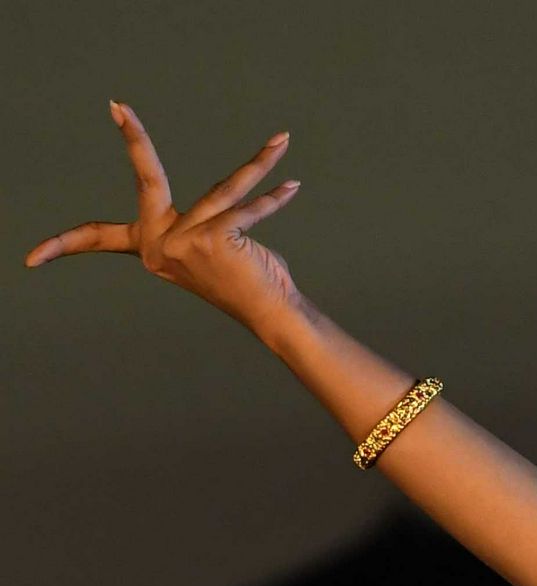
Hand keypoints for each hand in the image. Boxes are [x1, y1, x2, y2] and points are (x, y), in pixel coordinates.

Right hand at [24, 104, 307, 332]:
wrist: (272, 315)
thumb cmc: (247, 281)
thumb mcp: (212, 247)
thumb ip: (206, 220)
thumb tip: (230, 195)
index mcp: (151, 249)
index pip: (97, 238)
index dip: (63, 244)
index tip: (32, 257)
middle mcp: (162, 244)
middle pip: (146, 178)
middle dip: (133, 139)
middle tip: (118, 106)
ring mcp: (185, 242)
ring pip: (225, 189)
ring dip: (258, 164)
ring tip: (281, 141)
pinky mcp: (214, 239)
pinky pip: (247, 209)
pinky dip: (272, 197)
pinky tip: (291, 185)